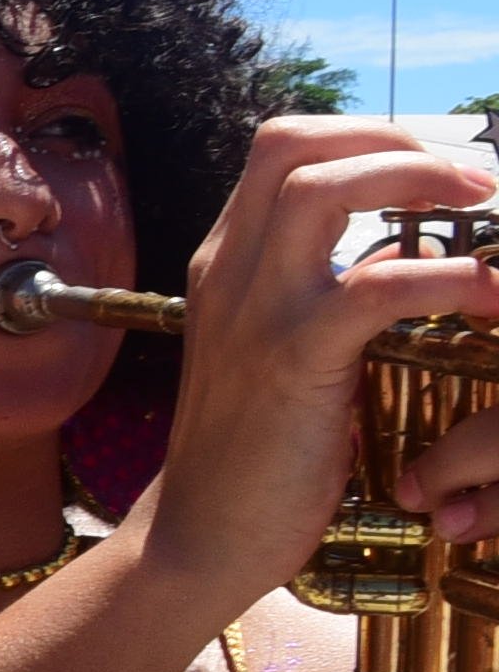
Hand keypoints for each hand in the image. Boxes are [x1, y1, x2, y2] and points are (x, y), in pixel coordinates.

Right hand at [146, 118, 498, 603]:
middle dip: (395, 139)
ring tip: (483, 206)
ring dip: (417, 180)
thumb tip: (395, 254)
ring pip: (324, 189)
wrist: (203, 537)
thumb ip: (322, 294)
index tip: (432, 164)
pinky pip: (377, 286)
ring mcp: (255, 312)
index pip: (281, 149)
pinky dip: (450, 278)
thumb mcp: (276, 352)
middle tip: (469, 177)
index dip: (365, 134)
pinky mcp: (293, 359)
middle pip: (295, 145)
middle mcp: (229, 272)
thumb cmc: (254, 453)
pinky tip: (490, 299)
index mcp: (225, 264)